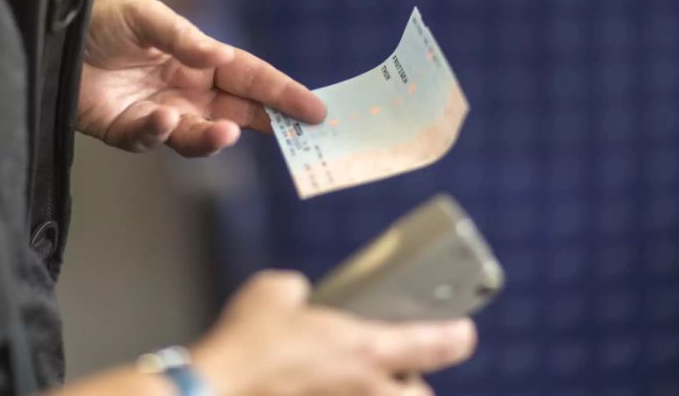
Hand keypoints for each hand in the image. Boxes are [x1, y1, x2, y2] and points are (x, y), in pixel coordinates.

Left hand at [77, 0, 325, 155]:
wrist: (51, 41)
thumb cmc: (100, 20)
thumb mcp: (146, 16)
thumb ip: (183, 38)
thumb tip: (218, 57)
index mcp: (201, 60)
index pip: (252, 78)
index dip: (284, 93)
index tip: (315, 109)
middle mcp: (189, 91)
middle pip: (240, 113)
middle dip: (270, 124)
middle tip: (298, 137)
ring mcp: (163, 113)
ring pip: (201, 136)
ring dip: (214, 138)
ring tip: (223, 134)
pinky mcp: (131, 131)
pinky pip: (153, 139)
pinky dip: (158, 131)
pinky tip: (158, 117)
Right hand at [189, 271, 477, 395]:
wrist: (214, 392)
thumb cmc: (245, 345)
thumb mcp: (274, 292)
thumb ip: (298, 292)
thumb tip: (299, 300)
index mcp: (364, 349)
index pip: (431, 344)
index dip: (455, 336)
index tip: (465, 332)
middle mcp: (365, 390)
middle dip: (414, 385)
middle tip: (398, 370)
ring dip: (380, 394)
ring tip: (354, 381)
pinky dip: (339, 394)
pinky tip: (313, 385)